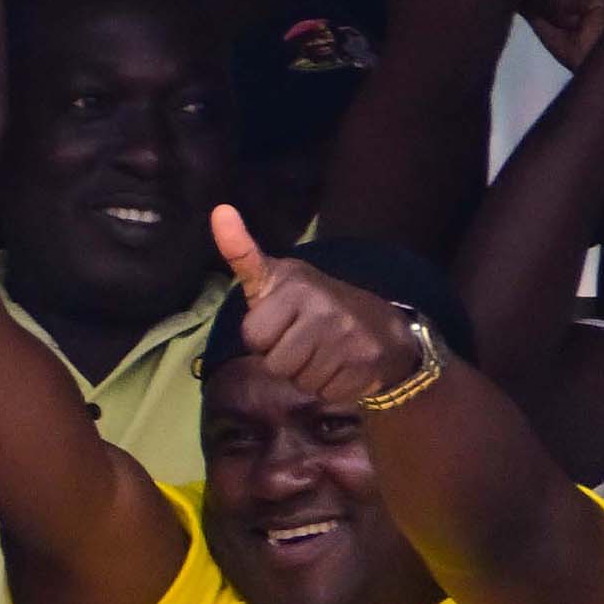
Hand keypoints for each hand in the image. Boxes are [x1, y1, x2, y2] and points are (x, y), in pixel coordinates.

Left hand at [212, 205, 424, 410]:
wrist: (384, 329)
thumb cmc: (314, 304)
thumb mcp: (278, 277)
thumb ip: (243, 254)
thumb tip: (219, 211)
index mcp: (296, 285)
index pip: (252, 335)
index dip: (263, 336)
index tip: (283, 321)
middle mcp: (323, 307)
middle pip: (274, 362)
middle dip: (283, 358)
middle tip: (306, 340)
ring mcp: (347, 336)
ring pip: (298, 379)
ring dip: (306, 373)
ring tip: (325, 352)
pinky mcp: (365, 364)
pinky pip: (323, 391)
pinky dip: (329, 385)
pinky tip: (343, 365)